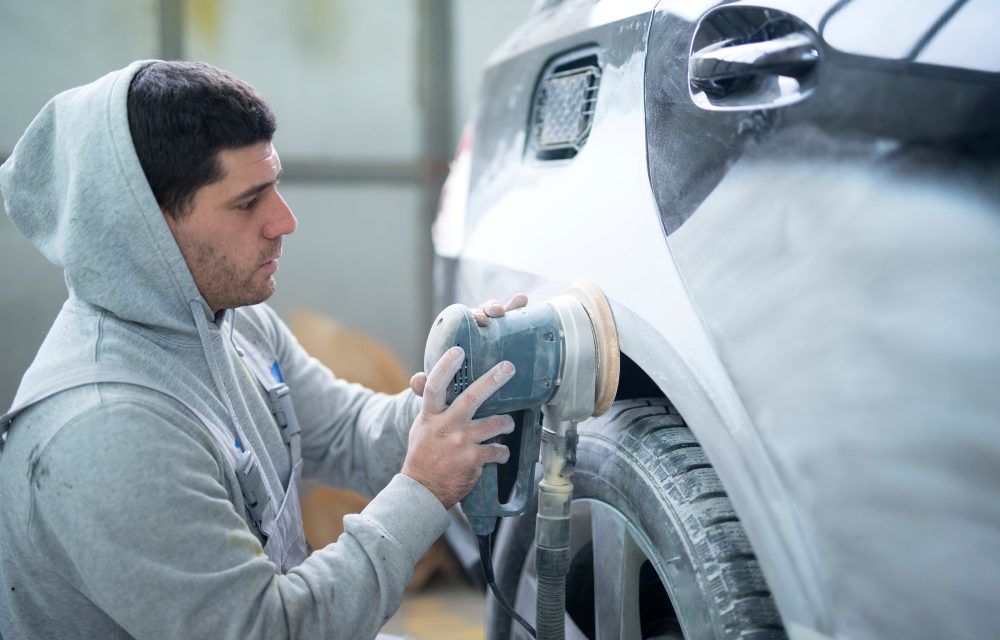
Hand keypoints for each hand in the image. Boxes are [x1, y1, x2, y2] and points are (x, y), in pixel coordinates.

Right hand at [401, 346, 515, 507]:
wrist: (422, 490)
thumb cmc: (423, 454)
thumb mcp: (421, 426)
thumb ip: (427, 403)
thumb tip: (417, 377)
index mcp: (431, 416)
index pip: (434, 386)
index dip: (445, 367)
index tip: (458, 351)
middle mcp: (446, 426)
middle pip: (471, 398)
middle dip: (492, 380)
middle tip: (508, 368)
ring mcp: (461, 443)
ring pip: (494, 424)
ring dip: (506, 422)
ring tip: (508, 423)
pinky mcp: (474, 460)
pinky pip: (498, 450)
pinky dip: (502, 451)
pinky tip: (501, 453)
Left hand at [409, 293, 527, 396]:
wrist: (475, 405)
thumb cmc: (456, 394)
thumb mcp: (443, 391)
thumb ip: (429, 386)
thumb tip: (416, 380)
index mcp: (459, 340)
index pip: (464, 321)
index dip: (472, 315)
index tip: (479, 318)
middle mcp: (477, 334)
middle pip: (484, 314)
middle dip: (490, 308)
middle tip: (496, 314)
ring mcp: (496, 337)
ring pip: (501, 315)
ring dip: (508, 305)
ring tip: (516, 304)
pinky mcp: (512, 343)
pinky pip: (517, 324)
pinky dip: (519, 308)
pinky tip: (524, 301)